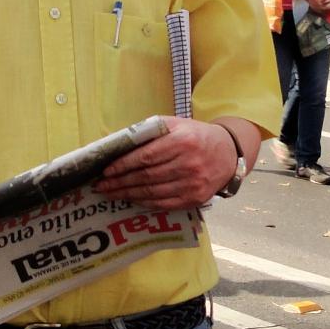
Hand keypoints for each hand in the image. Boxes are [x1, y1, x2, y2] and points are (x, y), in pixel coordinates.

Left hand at [94, 116, 236, 209]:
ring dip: (128, 194)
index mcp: (182, 142)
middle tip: (101, 186)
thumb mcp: (176, 125)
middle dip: (120, 182)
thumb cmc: (196, 136)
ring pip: (152, 193)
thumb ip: (150, 131)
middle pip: (146, 177)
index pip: (145, 157)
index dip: (123, 165)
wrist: (228, 153)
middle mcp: (188, 164)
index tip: (106, 171)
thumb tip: (119, 144)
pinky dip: (145, 203)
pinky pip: (164, 203)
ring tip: (111, 193)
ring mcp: (193, 184)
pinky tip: (132, 199)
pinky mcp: (195, 199)